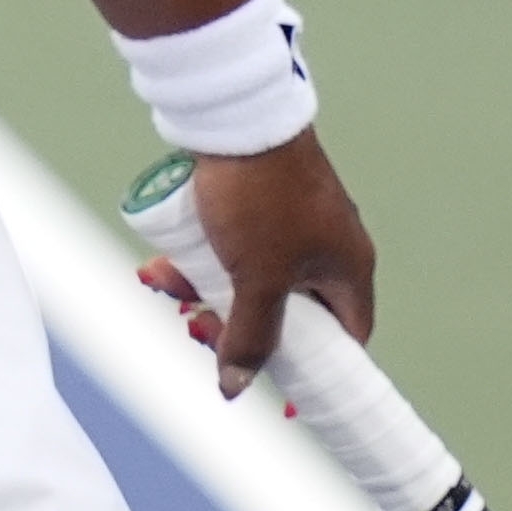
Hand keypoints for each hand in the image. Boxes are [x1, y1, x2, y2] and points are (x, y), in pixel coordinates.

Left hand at [174, 126, 375, 394]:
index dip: (317, 370)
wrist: (237, 117)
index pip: (347, 338)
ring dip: (209, 294)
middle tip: (195, 329)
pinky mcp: (260, 205)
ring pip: (252, 281)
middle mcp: (328, 248)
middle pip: (289, 314)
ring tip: (168, 289)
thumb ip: (249, 335)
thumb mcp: (256, 278)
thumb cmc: (262, 198)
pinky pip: (234, 250)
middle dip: (239, 327)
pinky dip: (202, 263)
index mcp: (348, 270)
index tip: (281, 393)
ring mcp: (294, 225)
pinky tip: (162, 265)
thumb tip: (236, 387)